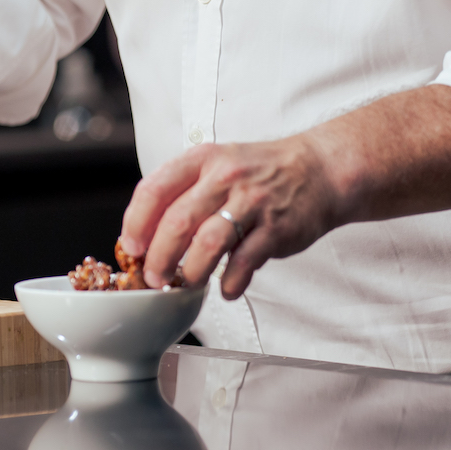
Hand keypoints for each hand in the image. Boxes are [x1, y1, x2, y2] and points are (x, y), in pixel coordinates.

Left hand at [119, 137, 338, 298]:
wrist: (319, 170)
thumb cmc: (257, 174)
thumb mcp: (215, 166)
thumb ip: (181, 193)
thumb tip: (144, 237)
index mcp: (201, 160)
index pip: (153, 190)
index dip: (135, 224)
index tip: (131, 248)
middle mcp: (224, 177)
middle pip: (177, 222)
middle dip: (158, 258)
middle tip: (154, 277)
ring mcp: (252, 202)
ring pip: (207, 244)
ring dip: (190, 272)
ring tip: (186, 283)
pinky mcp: (276, 228)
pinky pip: (244, 262)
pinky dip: (230, 282)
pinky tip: (226, 289)